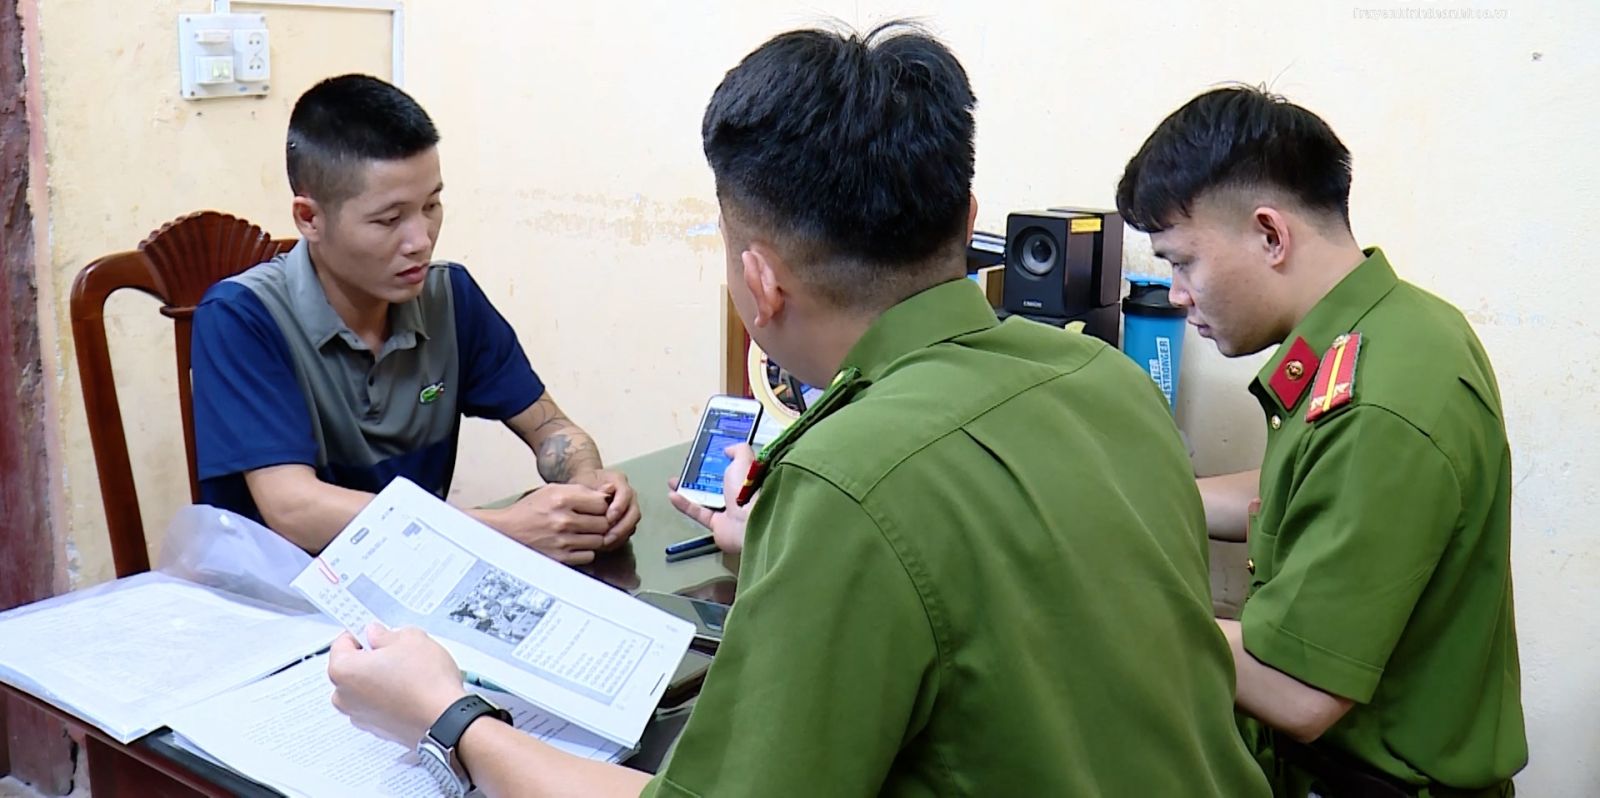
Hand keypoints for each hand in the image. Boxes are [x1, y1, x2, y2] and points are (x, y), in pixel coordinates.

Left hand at [328, 623, 467, 746]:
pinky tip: (412, 690)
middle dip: (372, 658)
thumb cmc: (426, 683)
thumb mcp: (411, 639)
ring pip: (366, 688)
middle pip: (352, 668)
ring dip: (381, 678)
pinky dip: (390, 697)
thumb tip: (379, 636)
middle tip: (397, 651)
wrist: (446, 721)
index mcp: (343, 671)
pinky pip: (378, 705)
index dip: (362, 633)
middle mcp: (344, 698)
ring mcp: (361, 717)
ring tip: (409, 673)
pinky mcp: (378, 730)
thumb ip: (387, 634)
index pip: (342, 643)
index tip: (375, 632)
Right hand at [491, 484, 612, 564]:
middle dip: (600, 521)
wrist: (506, 532)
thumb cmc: (530, 509)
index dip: (601, 505)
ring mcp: (562, 541)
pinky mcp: (560, 558)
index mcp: (562, 499)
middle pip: (603, 523)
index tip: (594, 507)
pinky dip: (585, 551)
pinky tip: (575, 544)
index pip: (602, 503)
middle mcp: (563, 520)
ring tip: (582, 532)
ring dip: (594, 537)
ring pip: (599, 541)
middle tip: (590, 521)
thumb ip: (583, 490)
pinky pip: (589, 556)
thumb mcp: (553, 490)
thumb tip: (610, 490)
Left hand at [571, 468, 640, 548]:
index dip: (619, 507)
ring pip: (632, 524)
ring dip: (620, 536)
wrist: (583, 485)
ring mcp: (629, 508)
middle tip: (608, 537)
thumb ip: (593, 491)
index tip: (608, 518)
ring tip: (605, 544)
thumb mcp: (583, 482)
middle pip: (634, 512)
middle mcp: (628, 494)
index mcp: (619, 480)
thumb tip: (604, 496)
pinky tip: (605, 545)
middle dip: (622, 527)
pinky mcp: (626, 521)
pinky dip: (618, 540)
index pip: (626, 494)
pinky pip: (627, 532)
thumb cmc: (581, 483)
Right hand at [667, 443, 755, 553]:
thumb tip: (729, 449)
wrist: (746, 523)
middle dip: (700, 474)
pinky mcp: (717, 523)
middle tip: (687, 468)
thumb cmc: (748, 491)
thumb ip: (738, 450)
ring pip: (705, 497)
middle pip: (717, 482)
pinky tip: (673, 495)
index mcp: (748, 478)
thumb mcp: (744, 460)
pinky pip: (698, 512)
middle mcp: (739, 494)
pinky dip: (684, 504)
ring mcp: (728, 510)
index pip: (734, 466)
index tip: (706, 455)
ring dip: (688, 489)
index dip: (720, 460)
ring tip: (674, 481)